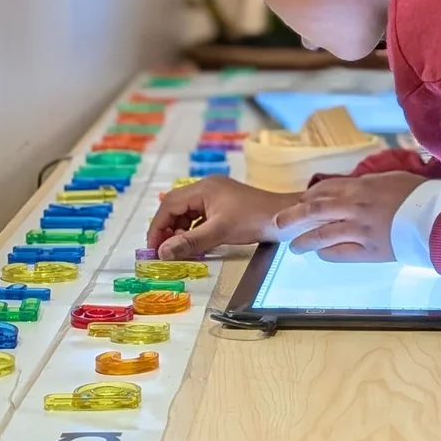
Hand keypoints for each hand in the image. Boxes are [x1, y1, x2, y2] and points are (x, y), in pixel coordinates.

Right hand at [146, 175, 296, 259]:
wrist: (287, 217)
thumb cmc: (255, 219)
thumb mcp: (220, 232)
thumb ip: (190, 242)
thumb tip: (163, 252)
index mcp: (203, 188)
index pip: (169, 205)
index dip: (158, 226)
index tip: (153, 247)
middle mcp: (207, 188)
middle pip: (176, 207)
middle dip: (166, 228)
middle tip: (162, 251)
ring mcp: (216, 196)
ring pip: (187, 213)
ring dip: (179, 230)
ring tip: (177, 249)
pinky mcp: (224, 205)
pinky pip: (200, 217)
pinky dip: (193, 230)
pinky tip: (194, 245)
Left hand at [271, 171, 427, 262]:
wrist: (436, 217)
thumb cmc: (418, 194)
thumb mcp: (391, 179)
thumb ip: (368, 184)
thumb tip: (353, 188)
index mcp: (360, 186)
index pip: (324, 190)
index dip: (307, 197)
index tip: (298, 203)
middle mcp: (355, 206)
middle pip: (314, 210)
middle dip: (292, 217)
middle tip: (277, 224)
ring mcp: (360, 229)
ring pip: (322, 234)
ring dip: (304, 240)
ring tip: (294, 246)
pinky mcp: (369, 250)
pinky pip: (340, 253)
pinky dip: (326, 253)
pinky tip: (320, 254)